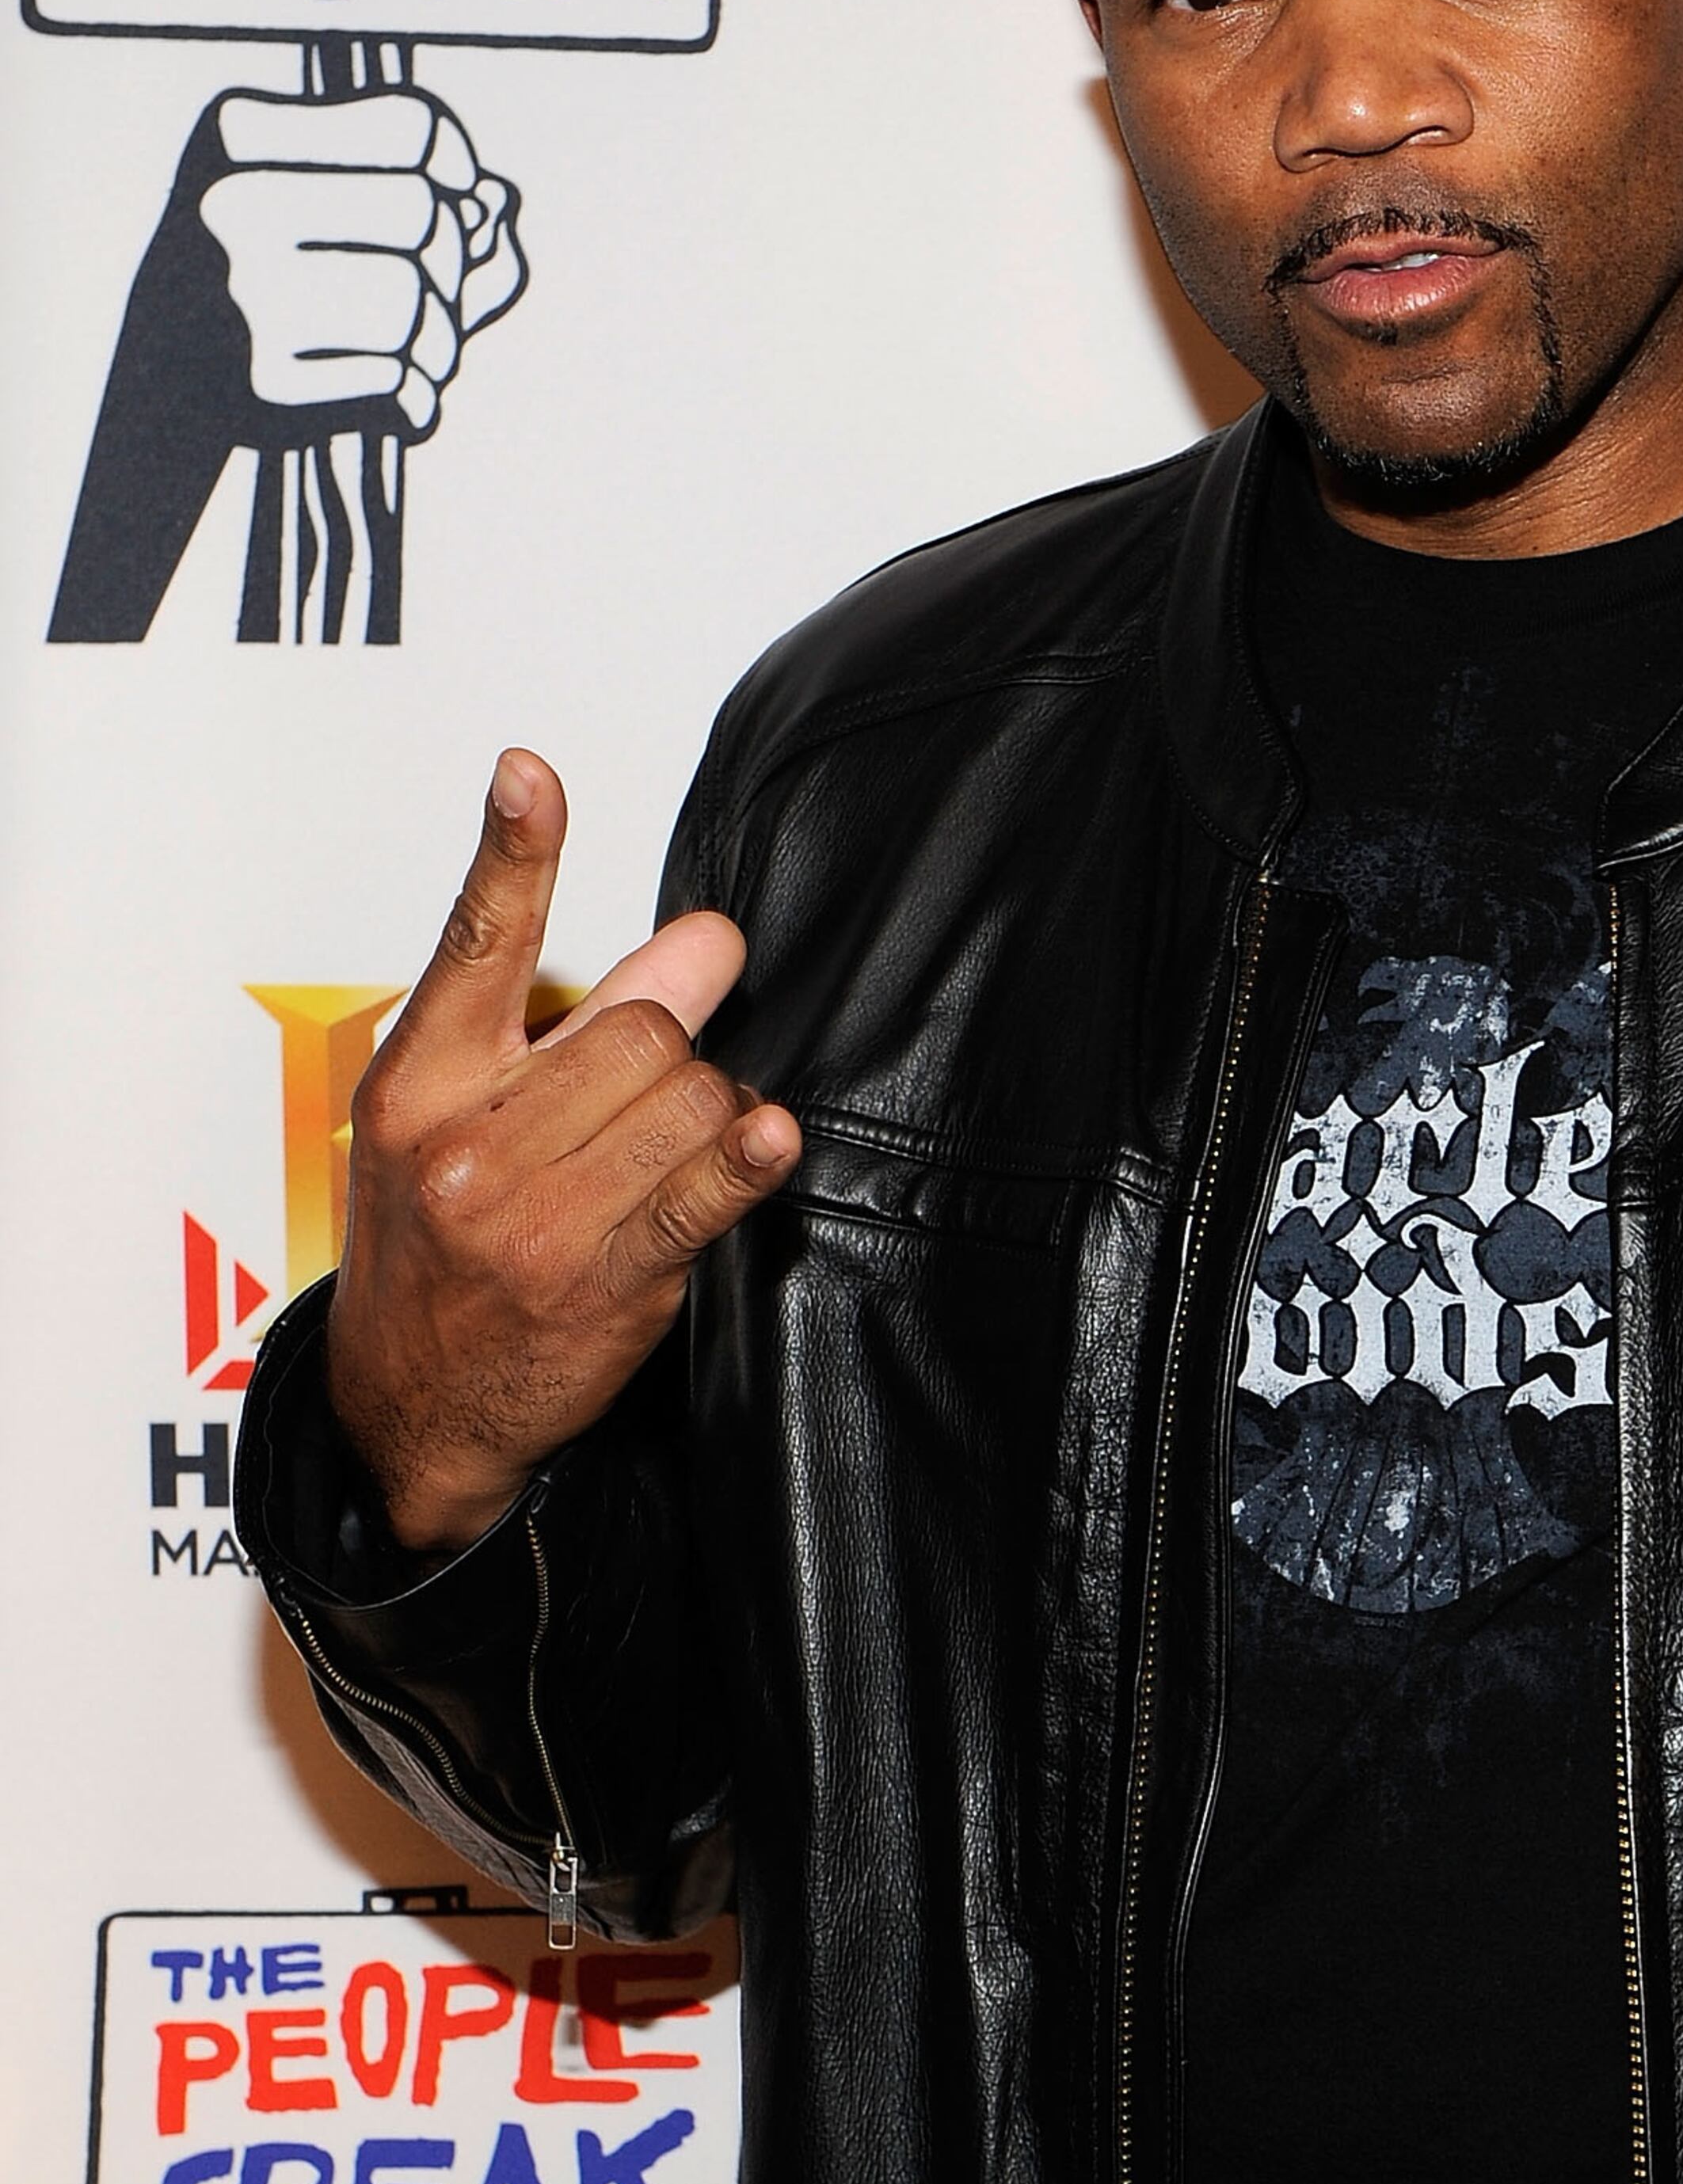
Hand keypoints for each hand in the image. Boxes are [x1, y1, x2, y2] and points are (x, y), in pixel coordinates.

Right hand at [196, 89, 526, 437]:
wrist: (174, 377)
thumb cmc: (279, 269)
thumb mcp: (338, 201)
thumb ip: (440, 195)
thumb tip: (497, 205)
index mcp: (241, 132)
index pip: (410, 126)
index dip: (456, 167)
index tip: (455, 195)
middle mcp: (231, 204)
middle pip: (423, 216)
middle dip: (452, 264)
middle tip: (431, 292)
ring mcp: (243, 294)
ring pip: (414, 302)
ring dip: (441, 340)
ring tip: (414, 350)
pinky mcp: (265, 381)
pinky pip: (400, 382)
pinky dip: (417, 396)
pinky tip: (388, 394)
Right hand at [325, 751, 800, 1549]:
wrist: (410, 1407)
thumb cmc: (437, 1248)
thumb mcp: (457, 1121)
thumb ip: (579, 1020)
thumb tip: (707, 936)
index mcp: (418, 1082)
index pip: (474, 946)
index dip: (513, 854)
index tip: (530, 776)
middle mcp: (466, 1142)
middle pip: (634, 1030)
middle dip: (667, 1049)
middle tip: (649, 1094)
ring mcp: (533, 1215)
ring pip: (684, 1096)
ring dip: (704, 1113)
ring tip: (662, 1157)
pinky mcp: (604, 1277)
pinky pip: (699, 1191)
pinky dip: (746, 1158)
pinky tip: (770, 1138)